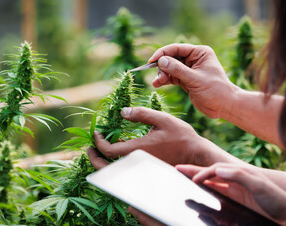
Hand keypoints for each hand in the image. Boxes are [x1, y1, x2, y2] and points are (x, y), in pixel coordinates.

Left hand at [90, 107, 237, 166]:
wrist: (196, 155)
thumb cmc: (181, 136)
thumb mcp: (162, 119)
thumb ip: (141, 114)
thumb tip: (122, 112)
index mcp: (137, 150)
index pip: (108, 150)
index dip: (97, 141)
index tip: (96, 131)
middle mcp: (136, 163)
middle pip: (105, 168)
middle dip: (93, 157)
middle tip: (89, 147)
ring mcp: (139, 170)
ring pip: (113, 172)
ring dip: (102, 162)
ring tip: (99, 148)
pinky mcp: (144, 172)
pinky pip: (123, 171)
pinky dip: (114, 163)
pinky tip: (117, 150)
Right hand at [149, 43, 239, 118]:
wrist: (224, 106)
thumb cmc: (215, 91)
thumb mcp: (195, 79)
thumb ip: (178, 70)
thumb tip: (161, 61)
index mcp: (200, 53)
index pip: (177, 48)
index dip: (163, 53)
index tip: (152, 61)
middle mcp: (194, 59)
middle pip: (171, 58)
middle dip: (162, 67)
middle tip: (159, 77)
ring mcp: (189, 70)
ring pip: (170, 68)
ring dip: (162, 74)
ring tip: (158, 83)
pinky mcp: (186, 80)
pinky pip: (171, 77)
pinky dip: (164, 80)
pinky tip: (157, 84)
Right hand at [177, 163, 285, 225]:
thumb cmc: (276, 198)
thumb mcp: (258, 185)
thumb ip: (239, 175)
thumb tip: (218, 170)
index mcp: (239, 172)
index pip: (216, 170)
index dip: (203, 173)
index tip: (193, 179)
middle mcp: (235, 180)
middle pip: (210, 173)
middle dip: (194, 170)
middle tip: (178, 168)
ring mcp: (235, 191)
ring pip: (211, 184)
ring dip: (198, 181)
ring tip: (185, 178)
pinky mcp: (236, 202)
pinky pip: (217, 196)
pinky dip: (206, 194)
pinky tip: (200, 196)